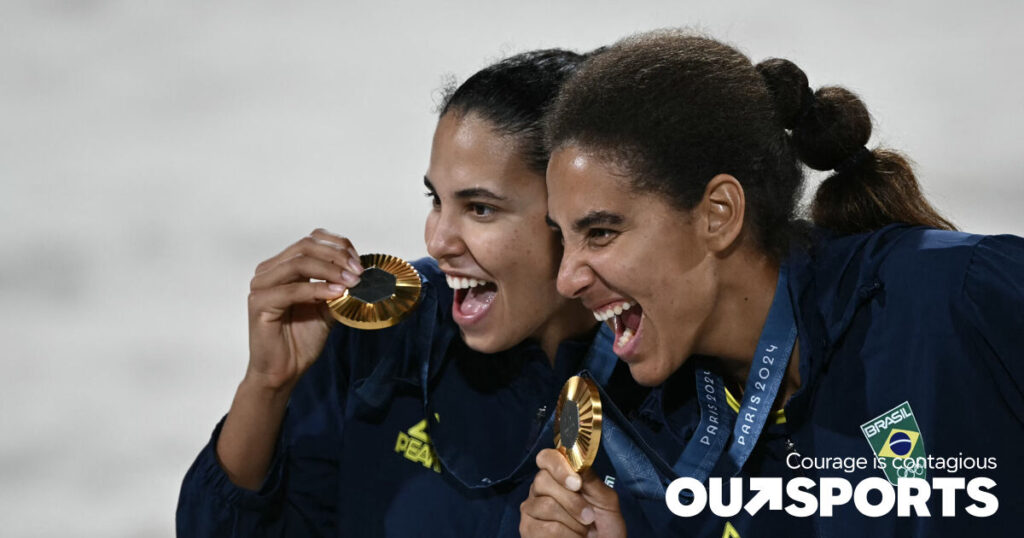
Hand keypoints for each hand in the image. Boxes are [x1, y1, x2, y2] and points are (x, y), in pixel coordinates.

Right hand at [245, 228, 362, 390]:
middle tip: (359, 272)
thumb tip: (362, 270)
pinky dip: (317, 289)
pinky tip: (335, 294)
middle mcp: (268, 271)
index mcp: (282, 266)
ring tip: (351, 282)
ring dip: (330, 270)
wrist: (284, 370)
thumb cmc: (302, 339)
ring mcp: (260, 285)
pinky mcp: (259, 303)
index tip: (359, 262)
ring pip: (299, 263)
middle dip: (337, 256)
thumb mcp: (328, 306)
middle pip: (305, 246)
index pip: (311, 240)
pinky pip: (292, 289)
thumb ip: (339, 286)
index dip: (337, 245)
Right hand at [520, 448, 626, 537]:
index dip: (558, 466)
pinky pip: (546, 528)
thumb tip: (577, 463)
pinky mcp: (528, 530)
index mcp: (558, 476)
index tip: (576, 484)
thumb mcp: (605, 500)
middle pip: (543, 481)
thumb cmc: (604, 525)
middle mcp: (540, 490)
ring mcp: (531, 510)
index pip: (546, 457)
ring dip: (574, 523)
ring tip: (583, 531)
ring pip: (547, 506)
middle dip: (573, 501)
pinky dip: (568, 536)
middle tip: (589, 516)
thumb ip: (591, 480)